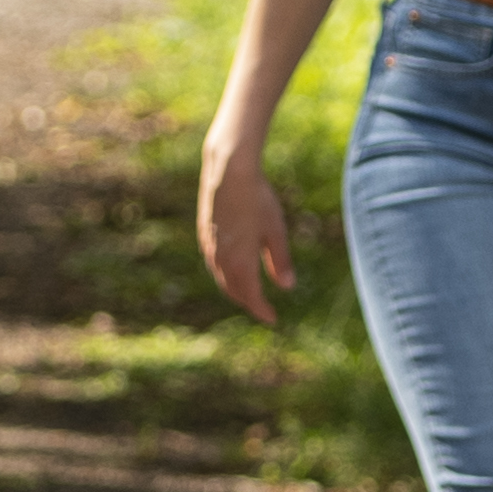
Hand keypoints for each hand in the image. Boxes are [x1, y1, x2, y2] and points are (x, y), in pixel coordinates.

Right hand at [198, 132, 296, 320]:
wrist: (228, 172)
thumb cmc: (257, 199)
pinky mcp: (205, 235)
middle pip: (234, 291)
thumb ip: (280, 261)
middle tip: (262, 308)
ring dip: (236, 289)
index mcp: (240, 263)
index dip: (262, 311)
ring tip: (250, 291)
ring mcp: (210, 247)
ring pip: (222, 278)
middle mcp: (221, 260)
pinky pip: (215, 264)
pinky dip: (226, 274)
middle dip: (249, 302)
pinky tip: (234, 268)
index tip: (273, 319)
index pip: (251, 297)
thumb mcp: (275, 231)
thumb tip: (287, 287)